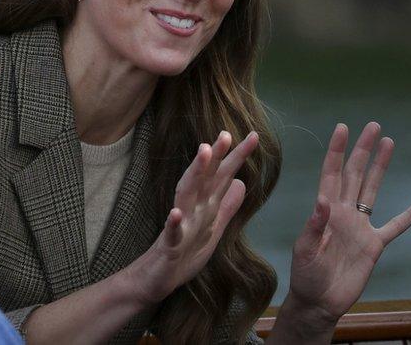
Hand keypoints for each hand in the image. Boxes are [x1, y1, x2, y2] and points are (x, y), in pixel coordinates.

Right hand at [124, 131, 258, 305]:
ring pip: (187, 195)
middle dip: (216, 156)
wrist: (158, 278)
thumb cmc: (184, 251)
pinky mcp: (170, 246)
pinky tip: (174, 213)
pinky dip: (172, 223)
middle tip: (225, 133)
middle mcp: (192, 209)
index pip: (223, 176)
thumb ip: (226, 205)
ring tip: (203, 152)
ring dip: (195, 174)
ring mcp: (180, 225)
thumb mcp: (213, 228)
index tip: (253, 136)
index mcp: (205, 205)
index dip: (237, 156)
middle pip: (206, 178)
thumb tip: (242, 182)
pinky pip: (171, 233)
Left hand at [286, 122, 410, 328]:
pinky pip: (395, 226)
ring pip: (372, 190)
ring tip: (388, 143)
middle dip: (362, 150)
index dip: (337, 151)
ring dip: (380, 167)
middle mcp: (344, 213)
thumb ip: (314, 226)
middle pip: (355, 174)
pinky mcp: (373, 245)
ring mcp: (360, 227)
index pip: (332, 174)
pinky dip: (409, 215)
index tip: (343, 128)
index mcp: (325, 211)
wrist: (319, 302)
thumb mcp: (304, 251)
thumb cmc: (305, 276)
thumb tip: (323, 201)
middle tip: (373, 126)